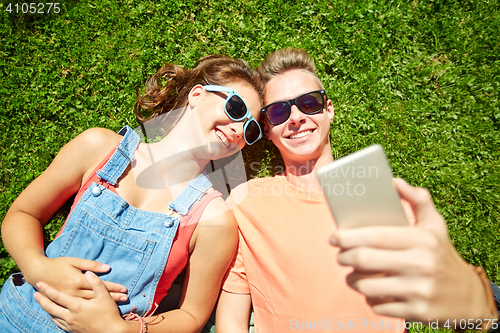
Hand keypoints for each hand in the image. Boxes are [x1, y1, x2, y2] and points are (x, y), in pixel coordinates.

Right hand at [27, 256, 126, 301]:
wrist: (39, 273)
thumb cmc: (58, 265)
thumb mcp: (75, 261)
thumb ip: (91, 265)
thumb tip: (107, 267)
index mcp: (78, 281)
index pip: (100, 285)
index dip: (113, 287)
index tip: (124, 289)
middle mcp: (75, 292)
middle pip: (97, 296)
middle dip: (112, 298)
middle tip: (125, 298)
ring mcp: (70, 300)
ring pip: (91, 304)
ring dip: (105, 304)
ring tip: (119, 305)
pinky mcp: (65, 304)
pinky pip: (81, 308)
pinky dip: (92, 309)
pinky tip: (101, 310)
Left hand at [34, 271, 132, 332]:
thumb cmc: (109, 314)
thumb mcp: (105, 297)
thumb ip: (96, 283)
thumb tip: (89, 273)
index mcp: (77, 306)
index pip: (57, 296)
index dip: (47, 289)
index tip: (39, 283)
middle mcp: (70, 316)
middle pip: (51, 307)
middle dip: (42, 300)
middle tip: (35, 294)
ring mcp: (71, 324)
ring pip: (53, 316)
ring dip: (46, 309)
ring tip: (42, 302)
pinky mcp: (73, 330)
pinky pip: (59, 323)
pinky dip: (54, 317)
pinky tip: (54, 314)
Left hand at [330, 178, 491, 324]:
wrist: (469, 296)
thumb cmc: (442, 254)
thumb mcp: (435, 225)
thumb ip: (417, 199)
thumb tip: (393, 181)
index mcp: (422, 240)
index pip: (374, 236)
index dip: (347, 237)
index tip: (334, 237)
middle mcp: (421, 264)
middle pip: (364, 260)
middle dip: (343, 258)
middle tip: (340, 256)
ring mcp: (419, 291)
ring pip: (365, 285)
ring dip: (352, 280)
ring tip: (353, 274)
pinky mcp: (416, 312)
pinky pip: (377, 306)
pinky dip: (369, 299)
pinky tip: (373, 291)